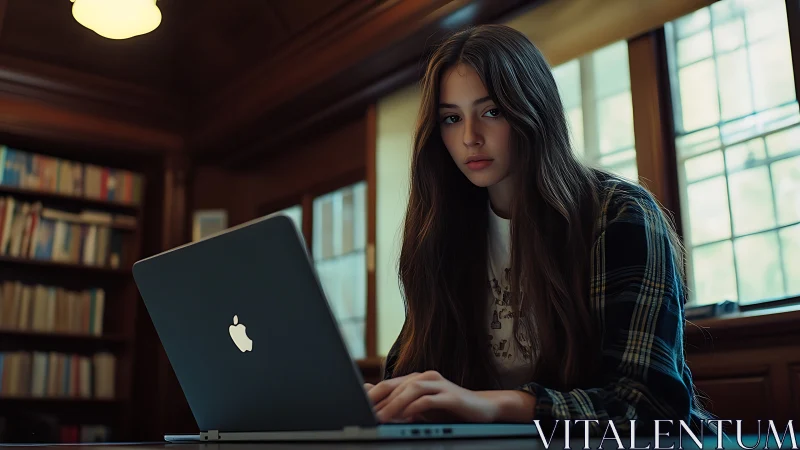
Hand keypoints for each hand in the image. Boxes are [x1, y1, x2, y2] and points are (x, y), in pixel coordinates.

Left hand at [365, 370, 502, 422]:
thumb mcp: (421, 409)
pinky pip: (428, 400)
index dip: (371, 398)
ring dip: (393, 405)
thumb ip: (401, 406)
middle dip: (378, 401)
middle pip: (395, 385)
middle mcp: (426, 377)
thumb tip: (375, 406)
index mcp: (416, 379)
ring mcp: (438, 384)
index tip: (357, 411)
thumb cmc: (449, 410)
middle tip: (364, 415)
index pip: (388, 385)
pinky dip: (414, 408)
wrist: (483, 409)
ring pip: (410, 390)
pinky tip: (405, 417)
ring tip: (381, 418)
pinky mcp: (450, 395)